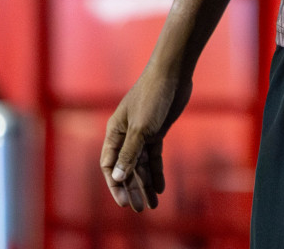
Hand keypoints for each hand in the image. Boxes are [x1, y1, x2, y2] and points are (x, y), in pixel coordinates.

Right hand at [99, 65, 192, 211]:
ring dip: (146, 184)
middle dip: (133, 189)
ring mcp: (141, 133)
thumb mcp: (142, 128)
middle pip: (126, 168)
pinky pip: (153, 156)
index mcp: (114, 132)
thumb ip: (130, 153)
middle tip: (141, 209)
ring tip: (153, 205)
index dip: (116, 185)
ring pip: (141, 165)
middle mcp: (125, 135)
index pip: (109, 165)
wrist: (173, 73)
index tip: (124, 202)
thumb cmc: (153, 96)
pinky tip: (160, 188)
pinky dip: (156, 171)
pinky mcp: (156, 131)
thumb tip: (118, 177)